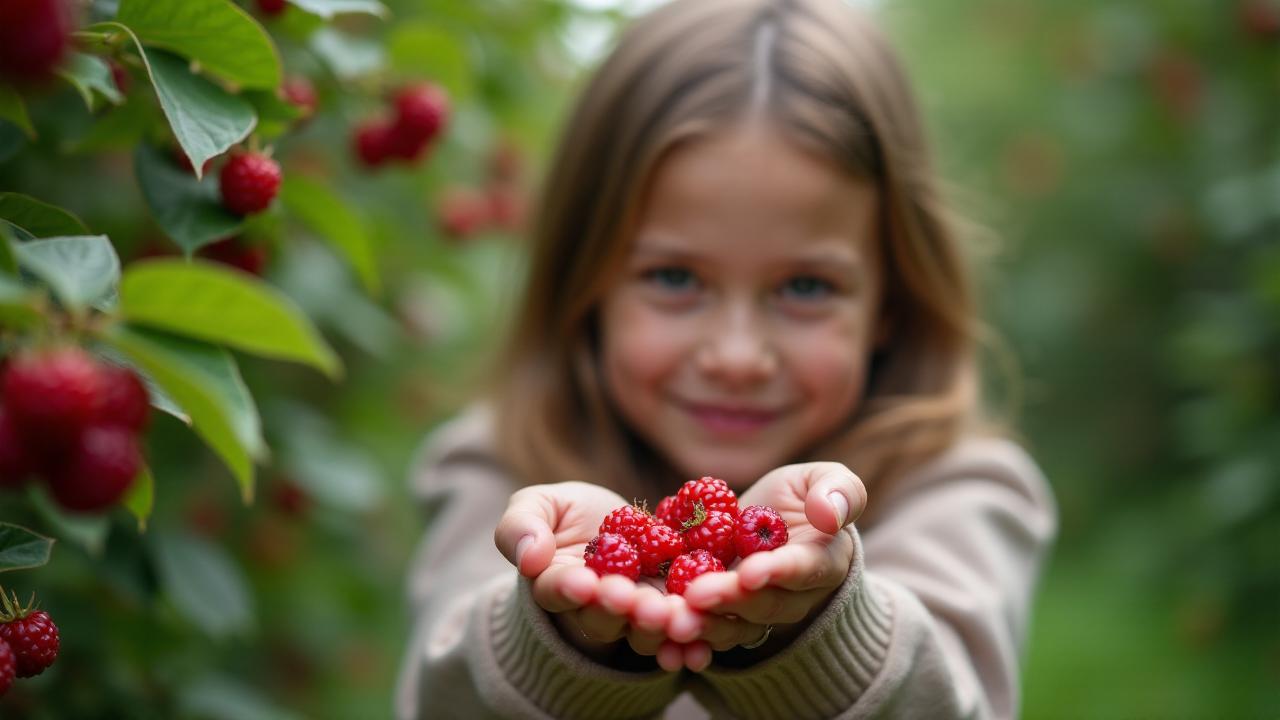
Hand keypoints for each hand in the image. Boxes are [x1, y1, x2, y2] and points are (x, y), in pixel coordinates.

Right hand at [493, 482, 699, 670]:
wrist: (614, 521)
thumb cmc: (565, 514)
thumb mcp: (536, 506)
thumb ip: (520, 526)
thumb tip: (528, 556)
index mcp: (555, 584)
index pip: (557, 591)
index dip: (570, 589)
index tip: (583, 583)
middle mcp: (593, 609)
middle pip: (603, 618)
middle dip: (621, 610)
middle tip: (636, 601)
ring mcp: (633, 615)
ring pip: (642, 630)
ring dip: (658, 628)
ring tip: (676, 617)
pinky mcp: (669, 611)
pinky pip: (677, 632)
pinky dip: (689, 644)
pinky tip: (702, 647)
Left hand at [675, 463, 866, 654]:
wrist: (774, 522)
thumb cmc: (806, 498)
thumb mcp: (826, 480)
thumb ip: (840, 491)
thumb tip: (830, 514)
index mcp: (821, 563)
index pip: (803, 571)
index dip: (778, 573)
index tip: (750, 572)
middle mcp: (790, 597)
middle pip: (761, 605)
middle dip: (728, 602)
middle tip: (696, 596)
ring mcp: (753, 611)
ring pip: (731, 627)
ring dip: (701, 626)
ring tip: (671, 621)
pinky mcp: (720, 613)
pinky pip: (704, 631)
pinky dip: (682, 641)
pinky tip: (657, 642)